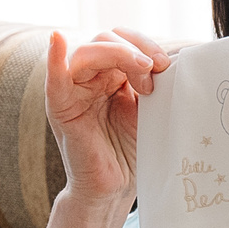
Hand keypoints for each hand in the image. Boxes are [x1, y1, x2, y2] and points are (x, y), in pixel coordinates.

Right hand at [45, 27, 171, 204]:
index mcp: (112, 75)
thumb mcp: (150, 110)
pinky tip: (57, 39)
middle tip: (157, 68)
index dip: (145, 45)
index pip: (123, 41)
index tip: (166, 63)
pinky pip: (55, 78)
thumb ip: (154, 83)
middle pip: (106, 39)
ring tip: (143, 70)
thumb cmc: (132, 151)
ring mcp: (74, 90)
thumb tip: (173, 58)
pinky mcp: (61, 108)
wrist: (116, 188)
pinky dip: (54, 57)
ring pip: (87, 52)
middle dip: (135, 49)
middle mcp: (90, 78)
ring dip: (117, 53)